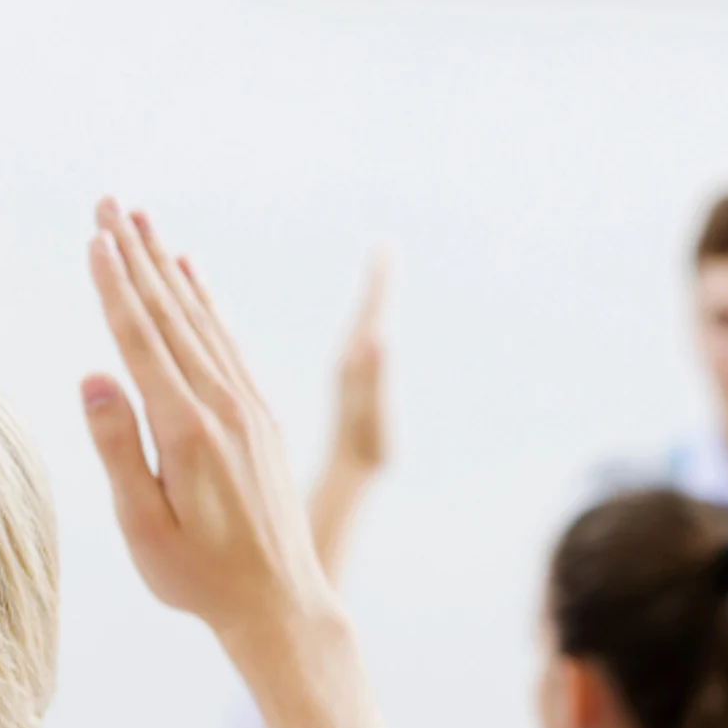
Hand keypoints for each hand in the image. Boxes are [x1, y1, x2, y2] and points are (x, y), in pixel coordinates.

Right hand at [82, 199, 380, 727]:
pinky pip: (230, 347)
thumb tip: (95, 375)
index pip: (142, 341)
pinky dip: (207, 307)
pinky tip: (192, 279)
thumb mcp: (143, 524)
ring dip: (169, 271)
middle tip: (108, 202)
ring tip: (143, 224)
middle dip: (136, 257)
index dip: (114, 286)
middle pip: (172, 317)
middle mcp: (225, 409)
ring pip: (203, 323)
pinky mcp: (263, 421)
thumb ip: (118, 447)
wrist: (282, 603)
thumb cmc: (200, 576)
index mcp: (188, 430)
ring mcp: (250, 411)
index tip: (93, 237)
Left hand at [329, 253, 390, 478]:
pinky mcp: (353, 388)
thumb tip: (379, 335)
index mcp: (355, 361)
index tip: (386, 247)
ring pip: (360, 328)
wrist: (342, 480)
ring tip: (380, 278)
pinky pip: (359, 345)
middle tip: (386, 250)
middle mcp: (350, 362)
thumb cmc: (364, 453)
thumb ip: (376, 373)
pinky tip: (369, 330)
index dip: (379, 281)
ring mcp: (350, 375)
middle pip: (365, 313)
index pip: (369, 312)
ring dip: (371, 302)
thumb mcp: (374, 413)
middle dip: (377, 282)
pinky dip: (367, 328)